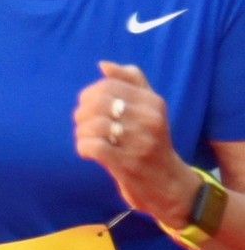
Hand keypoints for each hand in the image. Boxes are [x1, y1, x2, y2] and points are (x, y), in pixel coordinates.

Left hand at [77, 62, 203, 223]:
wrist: (168, 184)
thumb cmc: (153, 141)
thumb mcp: (150, 108)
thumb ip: (132, 82)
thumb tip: (104, 65)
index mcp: (154, 102)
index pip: (107, 85)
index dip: (89, 95)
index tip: (90, 108)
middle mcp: (150, 119)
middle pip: (96, 103)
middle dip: (82, 114)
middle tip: (84, 126)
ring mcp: (139, 142)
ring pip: (92, 124)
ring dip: (81, 133)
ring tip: (87, 140)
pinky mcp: (127, 164)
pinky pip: (91, 146)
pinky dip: (83, 148)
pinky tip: (88, 153)